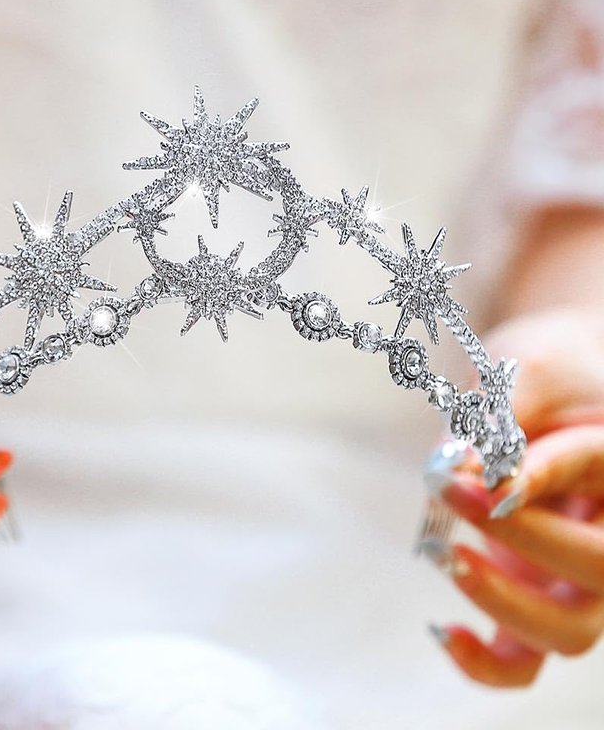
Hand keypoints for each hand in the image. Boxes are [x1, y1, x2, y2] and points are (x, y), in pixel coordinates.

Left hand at [424, 307, 603, 686]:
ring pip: (567, 630)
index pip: (592, 469)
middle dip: (518, 535)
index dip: (538, 472)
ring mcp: (578, 575)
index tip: (483, 465)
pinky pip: (525, 659)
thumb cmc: (547, 370)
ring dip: (502, 602)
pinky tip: (443, 632)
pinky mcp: (536, 595)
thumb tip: (465, 472)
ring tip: (444, 552)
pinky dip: (487, 662)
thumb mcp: (526, 370)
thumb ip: (499, 420)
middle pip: (594, 567)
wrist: (550, 384)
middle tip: (451, 486)